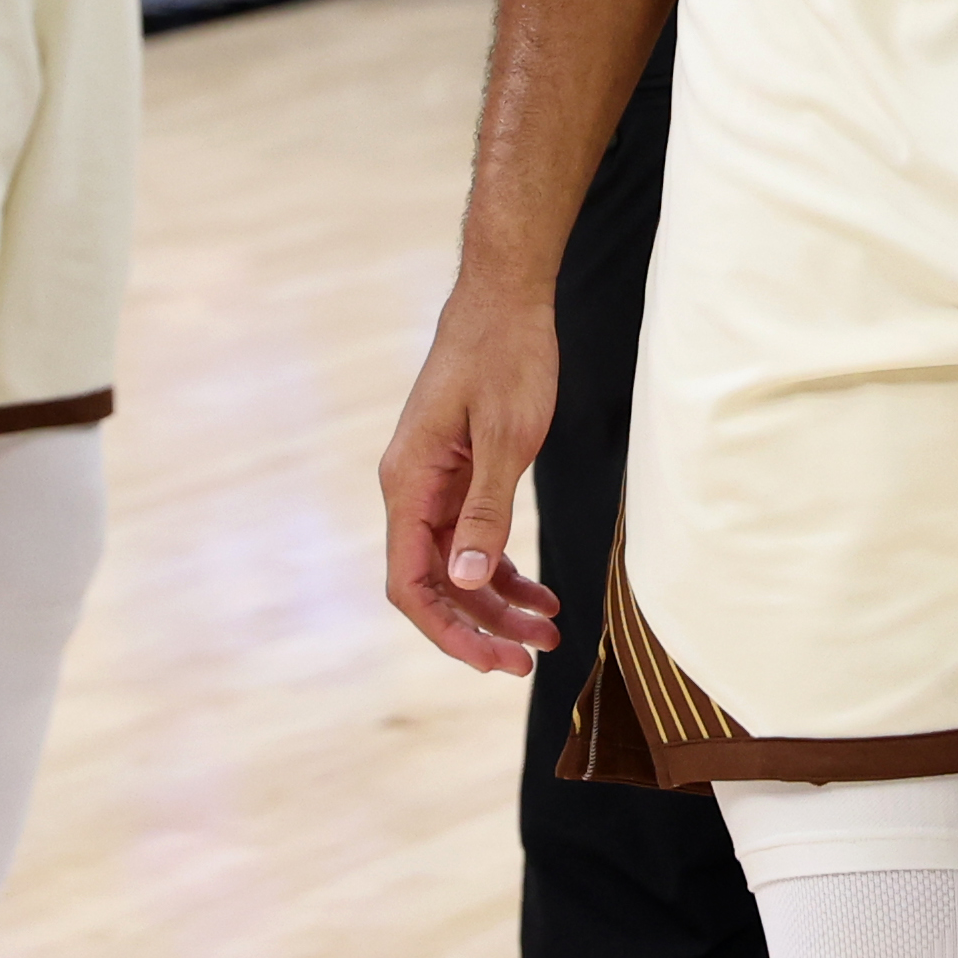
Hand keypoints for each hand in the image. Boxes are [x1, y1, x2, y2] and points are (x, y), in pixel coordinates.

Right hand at [377, 272, 563, 674]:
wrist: (506, 296)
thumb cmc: (506, 356)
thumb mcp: (505, 437)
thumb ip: (484, 511)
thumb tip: (465, 581)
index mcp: (408, 483)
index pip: (411, 584)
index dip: (448, 630)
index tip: (494, 661)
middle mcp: (411, 488)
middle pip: (435, 583)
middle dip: (481, 626)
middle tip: (532, 659)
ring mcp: (434, 482)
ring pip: (456, 565)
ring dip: (497, 603)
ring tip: (548, 632)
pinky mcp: (459, 472)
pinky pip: (471, 537)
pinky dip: (502, 568)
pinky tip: (539, 593)